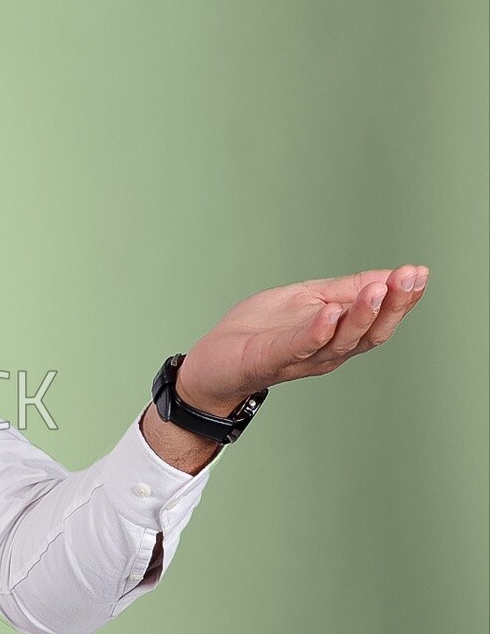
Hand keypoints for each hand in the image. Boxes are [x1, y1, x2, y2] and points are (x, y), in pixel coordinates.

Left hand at [176, 264, 429, 413]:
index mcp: (339, 334)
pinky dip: (318, 331)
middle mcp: (329, 351)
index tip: (420, 272)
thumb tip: (388, 275)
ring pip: (342, 341)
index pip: (380, 318)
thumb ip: (344, 289)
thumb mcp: (307, 298)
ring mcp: (302, 357)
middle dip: (395, 305)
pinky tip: (330, 313)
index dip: (403, 298)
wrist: (213, 361)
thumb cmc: (259, 331)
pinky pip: (300, 346)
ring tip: (379, 289)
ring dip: (363, 314)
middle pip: (371, 333)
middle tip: (411, 278)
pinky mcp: (273, 358)